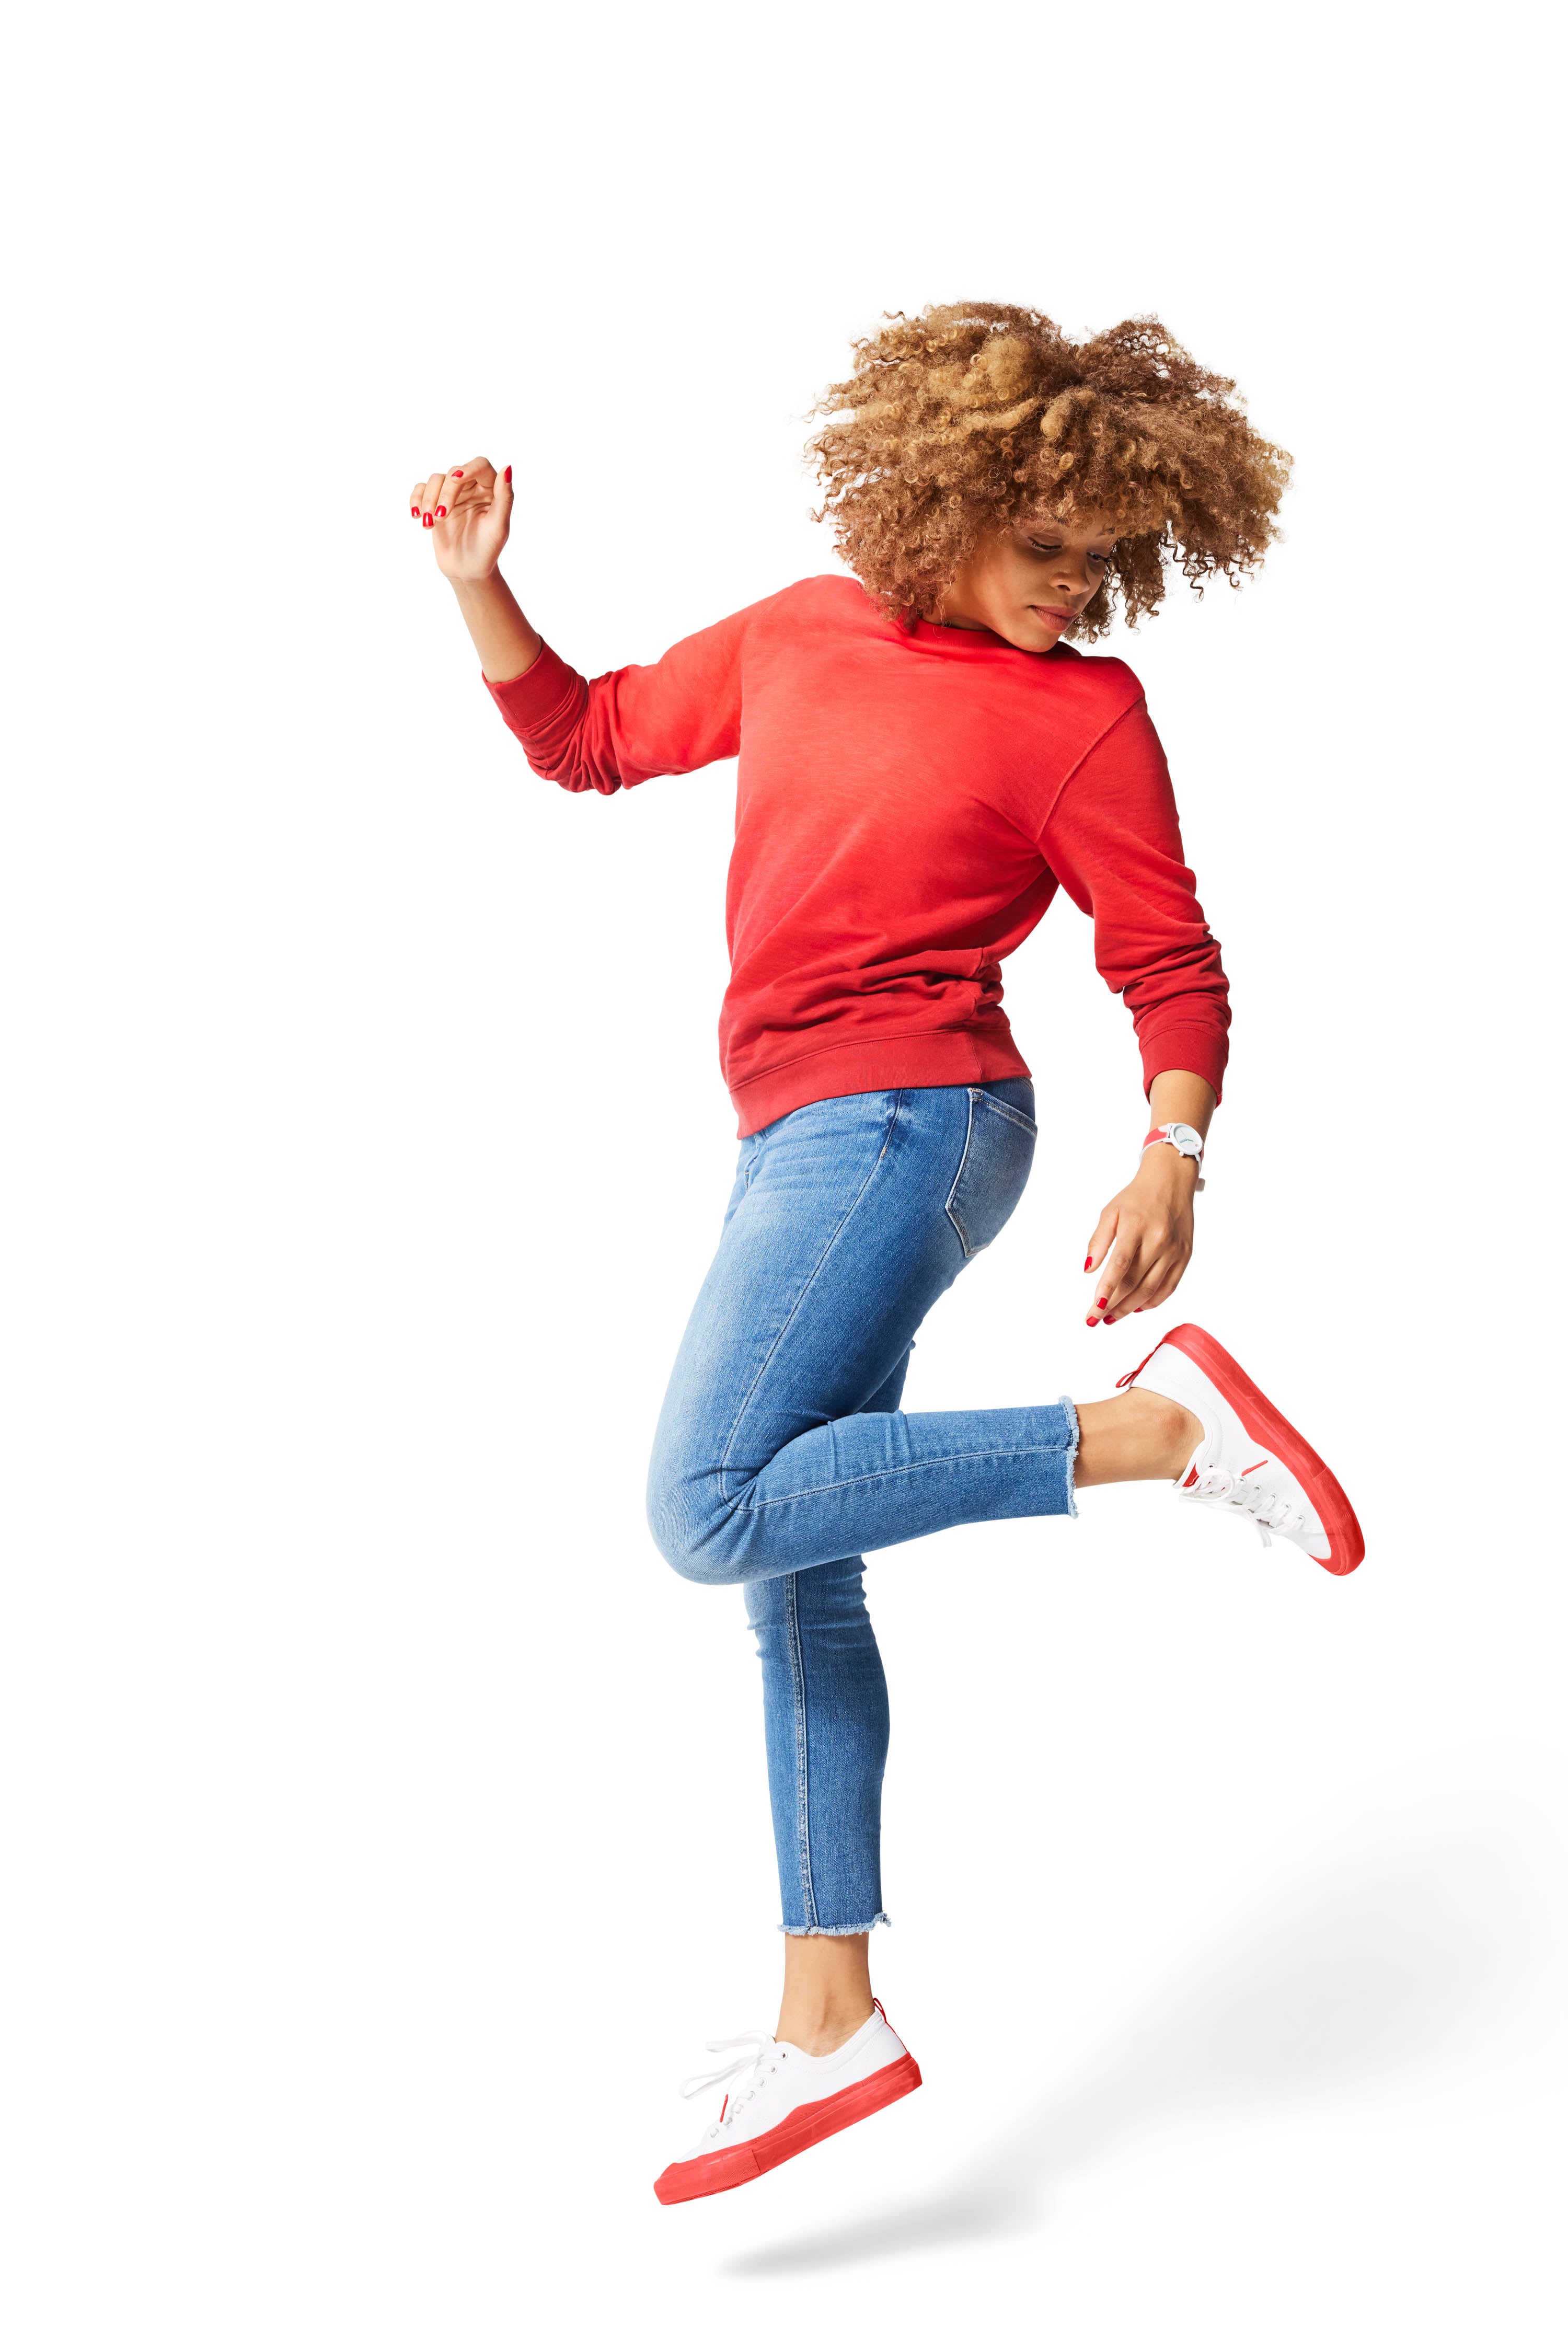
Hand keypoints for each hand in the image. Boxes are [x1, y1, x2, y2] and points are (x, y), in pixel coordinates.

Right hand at [408, 456, 512, 582]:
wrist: (468, 571)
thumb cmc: (487, 550)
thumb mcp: (499, 527)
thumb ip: (505, 497)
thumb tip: (508, 467)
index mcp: (490, 489)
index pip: (480, 466)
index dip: (469, 468)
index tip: (456, 479)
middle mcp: (471, 487)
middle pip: (454, 472)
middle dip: (445, 493)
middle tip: (441, 517)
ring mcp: (452, 494)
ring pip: (435, 479)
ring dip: (428, 498)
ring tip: (429, 522)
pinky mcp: (435, 503)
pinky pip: (421, 490)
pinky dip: (415, 499)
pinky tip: (417, 516)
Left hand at [1083, 1148, 1196, 1326]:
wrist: (1171, 1181)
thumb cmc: (1138, 1197)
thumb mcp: (1110, 1211)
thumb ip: (1098, 1240)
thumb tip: (1089, 1268)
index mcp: (1136, 1226)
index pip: (1120, 1265)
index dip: (1106, 1289)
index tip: (1093, 1307)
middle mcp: (1158, 1240)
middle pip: (1134, 1281)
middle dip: (1113, 1304)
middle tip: (1096, 1318)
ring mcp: (1174, 1250)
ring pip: (1151, 1289)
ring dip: (1129, 1308)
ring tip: (1112, 1317)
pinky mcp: (1185, 1256)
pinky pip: (1169, 1287)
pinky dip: (1152, 1301)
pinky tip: (1136, 1307)